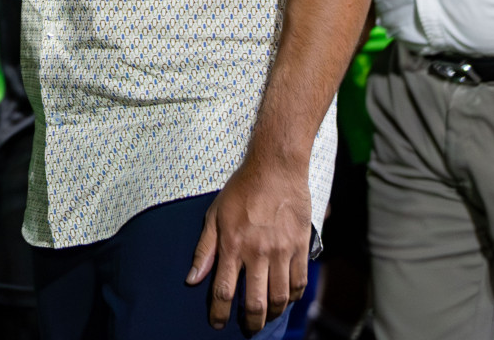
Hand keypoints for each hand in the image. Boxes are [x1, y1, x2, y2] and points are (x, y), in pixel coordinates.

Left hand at [186, 154, 311, 333]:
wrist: (275, 169)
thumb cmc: (241, 190)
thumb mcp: (214, 215)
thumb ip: (204, 249)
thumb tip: (193, 278)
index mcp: (232, 245)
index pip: (223, 290)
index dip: (219, 313)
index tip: (216, 324)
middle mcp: (258, 252)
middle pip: (254, 302)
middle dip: (249, 322)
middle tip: (246, 328)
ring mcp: (282, 251)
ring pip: (279, 297)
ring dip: (272, 313)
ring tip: (265, 317)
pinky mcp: (301, 247)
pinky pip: (299, 282)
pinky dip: (293, 297)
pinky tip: (285, 300)